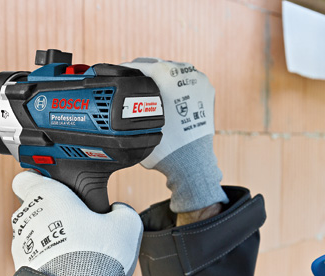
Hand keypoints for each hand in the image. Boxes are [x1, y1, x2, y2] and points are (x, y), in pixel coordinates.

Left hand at [10, 171, 142, 275]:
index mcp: (47, 195)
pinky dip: (48, 262)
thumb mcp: (127, 224)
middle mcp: (27, 217)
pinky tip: (69, 270)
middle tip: (80, 227)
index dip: (40, 182)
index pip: (26, 178)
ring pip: (35, 235)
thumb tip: (117, 211)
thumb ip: (120, 210)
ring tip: (77, 253)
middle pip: (35, 209)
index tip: (58, 191)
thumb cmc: (99, 255)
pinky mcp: (21, 268)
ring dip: (51, 240)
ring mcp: (21, 244)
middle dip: (54, 215)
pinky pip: (35, 258)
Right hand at [121, 58, 227, 212]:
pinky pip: (187, 82)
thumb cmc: (164, 147)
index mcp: (167, 75)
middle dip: (145, 73)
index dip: (127, 69)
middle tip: (132, 80)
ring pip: (175, 72)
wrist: (192, 162)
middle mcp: (185, 73)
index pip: (142, 65)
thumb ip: (130, 104)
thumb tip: (119, 97)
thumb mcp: (138, 125)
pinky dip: (177, 86)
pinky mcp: (207, 91)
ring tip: (149, 88)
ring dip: (162, 78)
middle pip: (159, 66)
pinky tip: (167, 95)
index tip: (118, 72)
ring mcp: (199, 80)